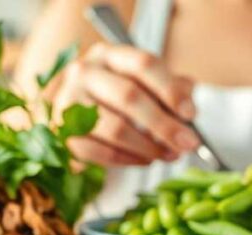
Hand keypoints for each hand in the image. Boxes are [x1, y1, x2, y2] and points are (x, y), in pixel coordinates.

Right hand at [52, 43, 201, 165]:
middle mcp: (85, 73)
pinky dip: (128, 160)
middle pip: (129, 97)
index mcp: (109, 55)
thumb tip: (189, 103)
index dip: (170, 90)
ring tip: (169, 155)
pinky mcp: (61, 134)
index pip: (144, 64)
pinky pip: (100, 152)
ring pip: (115, 128)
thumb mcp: (139, 83)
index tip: (190, 114)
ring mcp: (68, 103)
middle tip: (187, 144)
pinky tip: (144, 160)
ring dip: (148, 147)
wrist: (64, 112)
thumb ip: (168, 88)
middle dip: (164, 125)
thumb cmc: (110, 98)